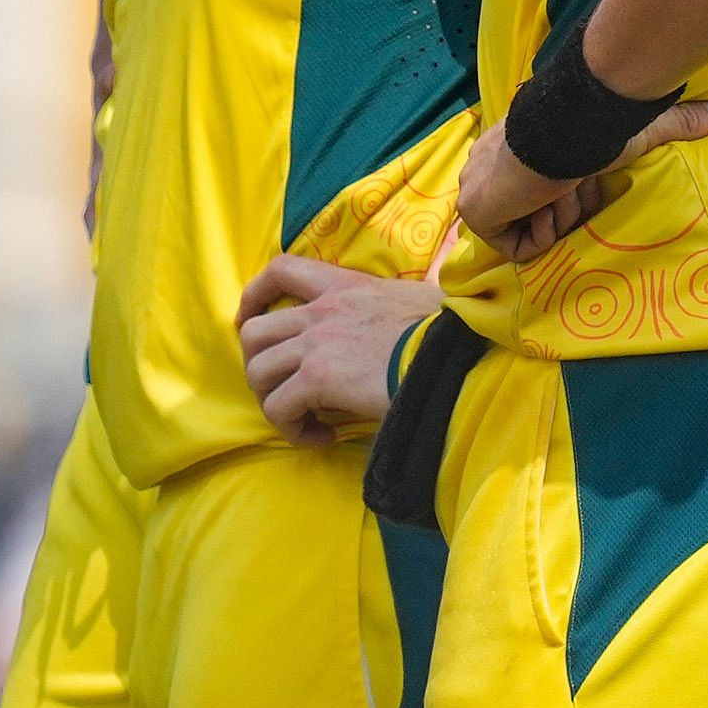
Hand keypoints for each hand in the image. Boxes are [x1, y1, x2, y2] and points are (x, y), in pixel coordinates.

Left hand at [237, 256, 443, 441]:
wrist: (458, 360)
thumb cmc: (449, 335)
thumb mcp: (419, 298)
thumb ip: (399, 298)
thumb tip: (420, 290)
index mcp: (345, 287)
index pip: (282, 270)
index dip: (255, 295)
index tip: (249, 318)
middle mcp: (322, 310)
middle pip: (255, 331)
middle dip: (257, 364)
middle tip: (281, 389)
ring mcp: (316, 343)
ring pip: (258, 371)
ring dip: (272, 400)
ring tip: (302, 418)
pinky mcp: (319, 378)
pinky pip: (278, 407)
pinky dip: (292, 428)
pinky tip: (322, 437)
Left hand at [454, 97, 707, 262]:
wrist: (559, 134)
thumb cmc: (592, 125)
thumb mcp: (638, 129)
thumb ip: (679, 123)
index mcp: (519, 146)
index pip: (546, 189)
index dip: (574, 193)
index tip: (586, 180)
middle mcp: (492, 166)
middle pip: (537, 211)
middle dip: (566, 207)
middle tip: (576, 187)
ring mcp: (480, 189)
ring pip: (528, 228)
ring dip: (555, 218)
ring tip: (560, 191)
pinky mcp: (476, 213)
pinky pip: (516, 248)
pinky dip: (539, 237)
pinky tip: (545, 207)